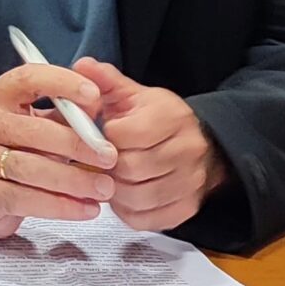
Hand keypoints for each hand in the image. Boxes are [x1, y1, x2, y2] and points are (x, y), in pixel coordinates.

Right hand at [0, 62, 119, 237]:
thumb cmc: (19, 149)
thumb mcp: (40, 123)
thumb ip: (67, 114)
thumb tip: (97, 106)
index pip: (28, 78)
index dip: (62, 84)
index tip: (95, 96)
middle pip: (32, 130)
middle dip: (77, 144)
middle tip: (109, 158)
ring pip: (28, 168)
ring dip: (72, 180)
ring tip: (103, 189)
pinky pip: (22, 199)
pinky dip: (59, 206)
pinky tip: (84, 209)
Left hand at [82, 60, 226, 232]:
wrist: (202, 144)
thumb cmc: (159, 119)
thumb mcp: (134, 95)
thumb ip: (106, 81)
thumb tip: (82, 65)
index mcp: (171, 117)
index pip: (123, 134)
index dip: (103, 137)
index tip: (101, 134)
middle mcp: (187, 150)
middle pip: (129, 168)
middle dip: (107, 166)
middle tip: (100, 160)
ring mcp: (190, 182)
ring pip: (136, 196)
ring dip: (114, 190)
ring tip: (110, 177)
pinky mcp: (186, 209)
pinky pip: (145, 219)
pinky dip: (126, 210)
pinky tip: (123, 195)